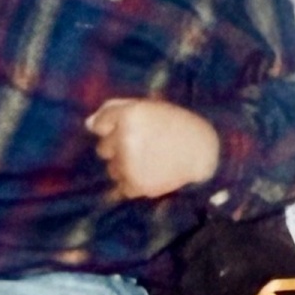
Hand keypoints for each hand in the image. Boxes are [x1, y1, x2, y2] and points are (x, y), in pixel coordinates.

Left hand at [86, 98, 218, 198]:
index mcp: (128, 115)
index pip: (99, 124)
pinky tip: (153, 173)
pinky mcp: (135, 184)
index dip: (112, 128)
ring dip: (126, 167)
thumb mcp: (149, 107)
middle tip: (144, 146)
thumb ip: (116, 109)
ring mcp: (128, 163)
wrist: (205, 152)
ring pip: (112, 169)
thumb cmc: (177, 125)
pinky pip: (122, 187)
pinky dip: (134, 183)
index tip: (128, 130)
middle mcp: (124, 138)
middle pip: (103, 149)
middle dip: (118, 148)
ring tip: (151, 161)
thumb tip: (88, 124)